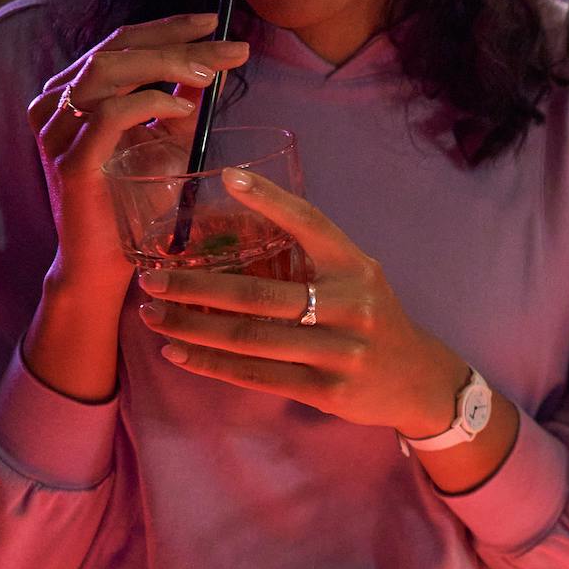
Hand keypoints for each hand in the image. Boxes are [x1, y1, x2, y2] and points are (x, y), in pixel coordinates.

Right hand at [25, 14, 251, 294]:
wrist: (105, 263)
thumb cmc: (134, 201)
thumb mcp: (165, 141)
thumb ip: (181, 102)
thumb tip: (212, 63)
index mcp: (72, 92)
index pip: (120, 42)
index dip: (168, 27)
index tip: (215, 21)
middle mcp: (54, 103)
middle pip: (117, 49)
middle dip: (177, 41)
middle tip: (228, 43)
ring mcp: (57, 131)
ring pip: (108, 71)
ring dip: (166, 65)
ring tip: (210, 72)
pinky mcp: (70, 161)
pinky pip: (108, 115)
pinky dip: (148, 103)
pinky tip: (182, 109)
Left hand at [134, 170, 470, 438]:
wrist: (418, 381)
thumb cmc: (372, 321)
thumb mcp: (357, 279)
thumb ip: (311, 262)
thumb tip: (233, 237)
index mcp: (356, 268)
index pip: (311, 223)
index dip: (270, 200)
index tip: (227, 178)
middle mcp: (351, 306)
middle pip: (260, 296)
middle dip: (196, 287)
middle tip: (150, 280)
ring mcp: (340, 351)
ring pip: (251, 339)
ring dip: (193, 327)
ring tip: (152, 315)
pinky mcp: (326, 390)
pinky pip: (257, 375)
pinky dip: (212, 365)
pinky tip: (178, 352)